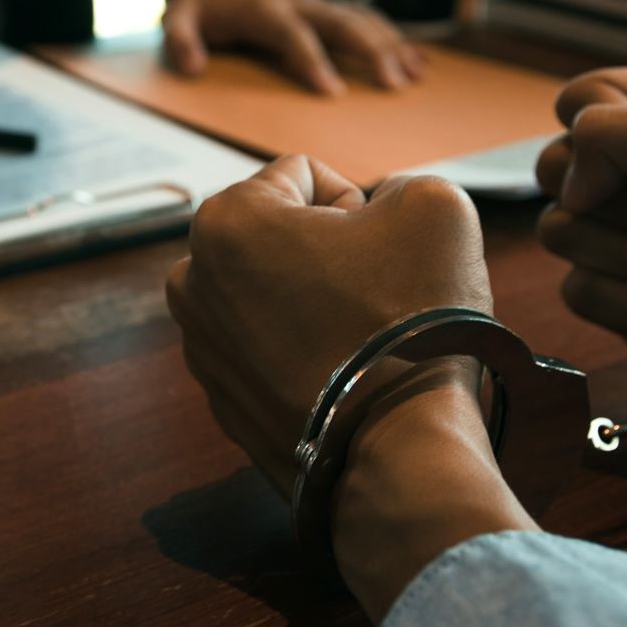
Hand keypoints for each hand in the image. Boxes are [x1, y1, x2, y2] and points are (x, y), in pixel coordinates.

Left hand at [161, 0, 424, 95]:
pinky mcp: (326, 8)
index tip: (332, 92)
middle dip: (369, 50)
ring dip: (389, 44)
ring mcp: (315, 2)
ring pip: (359, 19)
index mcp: (262, 7)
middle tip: (393, 83)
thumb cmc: (201, 10)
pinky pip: (364, 19)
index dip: (312, 60)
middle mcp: (295, 0)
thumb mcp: (178, 18)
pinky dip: (392, 38)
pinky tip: (416, 61)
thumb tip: (193, 64)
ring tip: (413, 74)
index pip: (292, 33)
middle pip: (339, 22)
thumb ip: (180, 39)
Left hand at [165, 156, 529, 619]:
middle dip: (326, 254)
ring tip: (361, 337)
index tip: (383, 252)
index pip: (303, 176)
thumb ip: (399, 184)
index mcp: (225, 220)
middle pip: (278, 237)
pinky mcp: (222, 403)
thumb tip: (379, 211)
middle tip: (376, 293)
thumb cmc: (414, 321)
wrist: (399, 450)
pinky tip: (345, 376)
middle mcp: (191, 281)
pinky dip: (303, 355)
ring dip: (313, 303)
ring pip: (272, 295)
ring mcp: (201, 349)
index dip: (359, 205)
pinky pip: (270, 353)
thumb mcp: (435, 207)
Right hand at [534, 66, 626, 379]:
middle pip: (556, 163)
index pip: (583, 96)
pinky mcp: (609, 278)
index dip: (600, 133)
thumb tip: (571, 189)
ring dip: (618, 252)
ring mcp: (620, 222)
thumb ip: (612, 133)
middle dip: (608, 199)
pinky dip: (620, 297)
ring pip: (557, 228)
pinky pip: (572, 284)